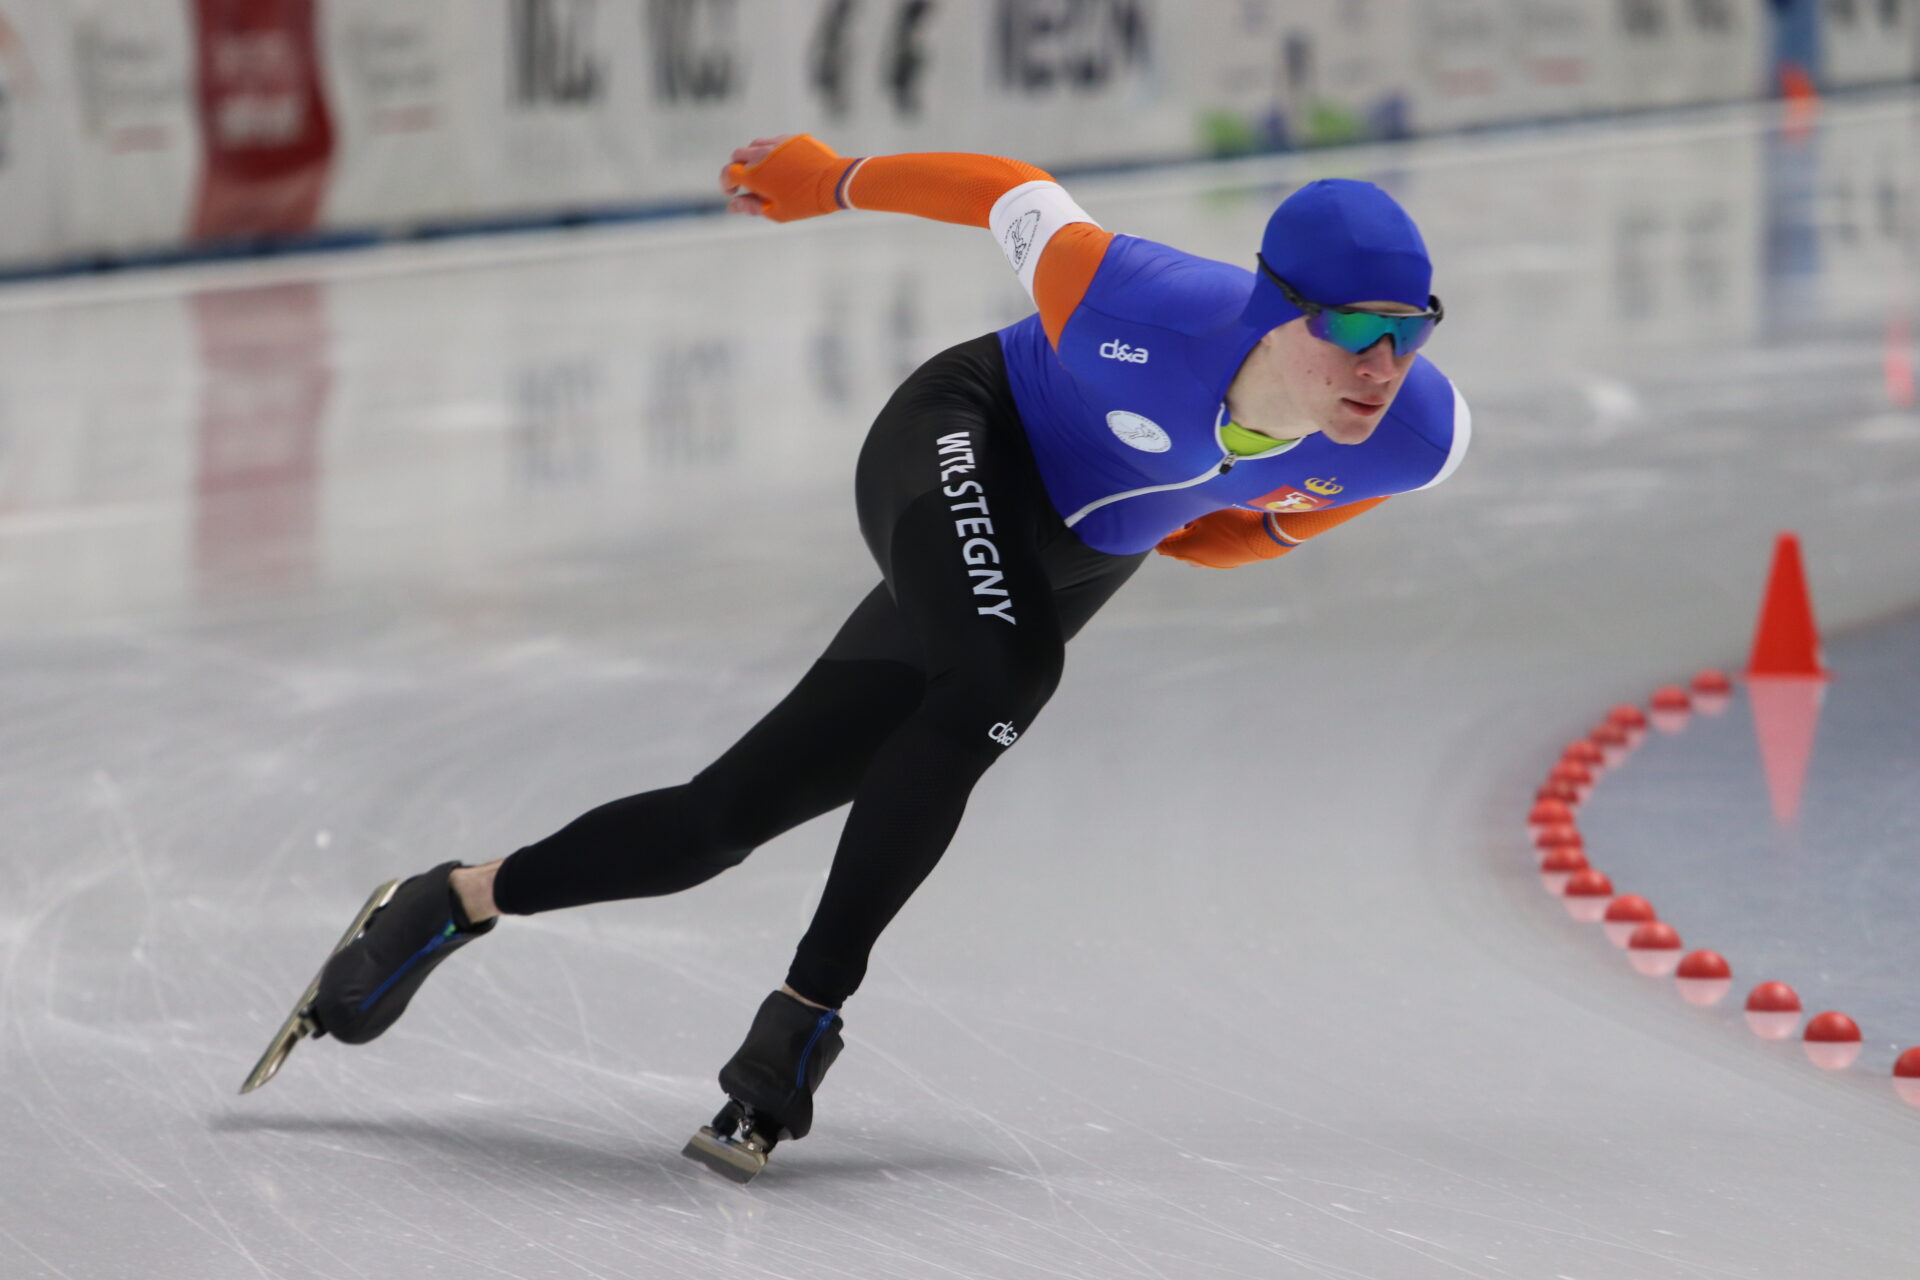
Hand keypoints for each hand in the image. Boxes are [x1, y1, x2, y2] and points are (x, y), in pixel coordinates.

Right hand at [717, 134, 845, 222]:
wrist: (834, 182)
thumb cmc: (804, 202)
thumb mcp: (776, 212)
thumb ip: (751, 207)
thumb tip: (732, 205)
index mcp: (754, 173)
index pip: (727, 173)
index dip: (726, 184)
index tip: (733, 192)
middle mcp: (761, 154)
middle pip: (738, 155)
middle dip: (738, 169)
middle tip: (747, 183)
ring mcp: (777, 143)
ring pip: (755, 145)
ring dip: (753, 157)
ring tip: (765, 173)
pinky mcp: (792, 139)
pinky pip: (774, 142)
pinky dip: (771, 152)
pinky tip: (783, 165)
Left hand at [1155, 510, 1289, 568]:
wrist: (1268, 536)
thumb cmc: (1233, 518)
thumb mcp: (1205, 507)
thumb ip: (1187, 507)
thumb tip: (1175, 501)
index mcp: (1186, 549)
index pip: (1162, 543)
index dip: (1159, 529)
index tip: (1162, 515)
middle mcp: (1197, 560)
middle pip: (1177, 548)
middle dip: (1176, 532)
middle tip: (1180, 514)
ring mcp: (1214, 563)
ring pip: (1195, 550)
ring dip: (1193, 536)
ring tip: (1201, 517)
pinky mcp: (1230, 561)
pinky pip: (1211, 550)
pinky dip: (1209, 539)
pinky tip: (1218, 525)